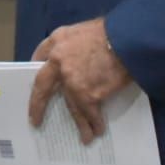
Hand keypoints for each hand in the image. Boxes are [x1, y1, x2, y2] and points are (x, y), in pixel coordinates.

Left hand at [28, 18, 131, 144]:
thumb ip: (75, 44)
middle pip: (42, 88)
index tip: (37, 83)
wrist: (128, 40)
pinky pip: (88, 113)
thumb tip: (79, 58)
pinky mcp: (86, 95)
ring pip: (70, 106)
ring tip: (83, 136)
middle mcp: (58, 61)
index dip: (38, 70)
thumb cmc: (112, 30)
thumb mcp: (85, 29)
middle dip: (38, 105)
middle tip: (36, 120)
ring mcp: (70, 80)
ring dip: (78, 122)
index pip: (39, 56)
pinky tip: (97, 130)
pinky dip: (94, 123)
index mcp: (57, 39)